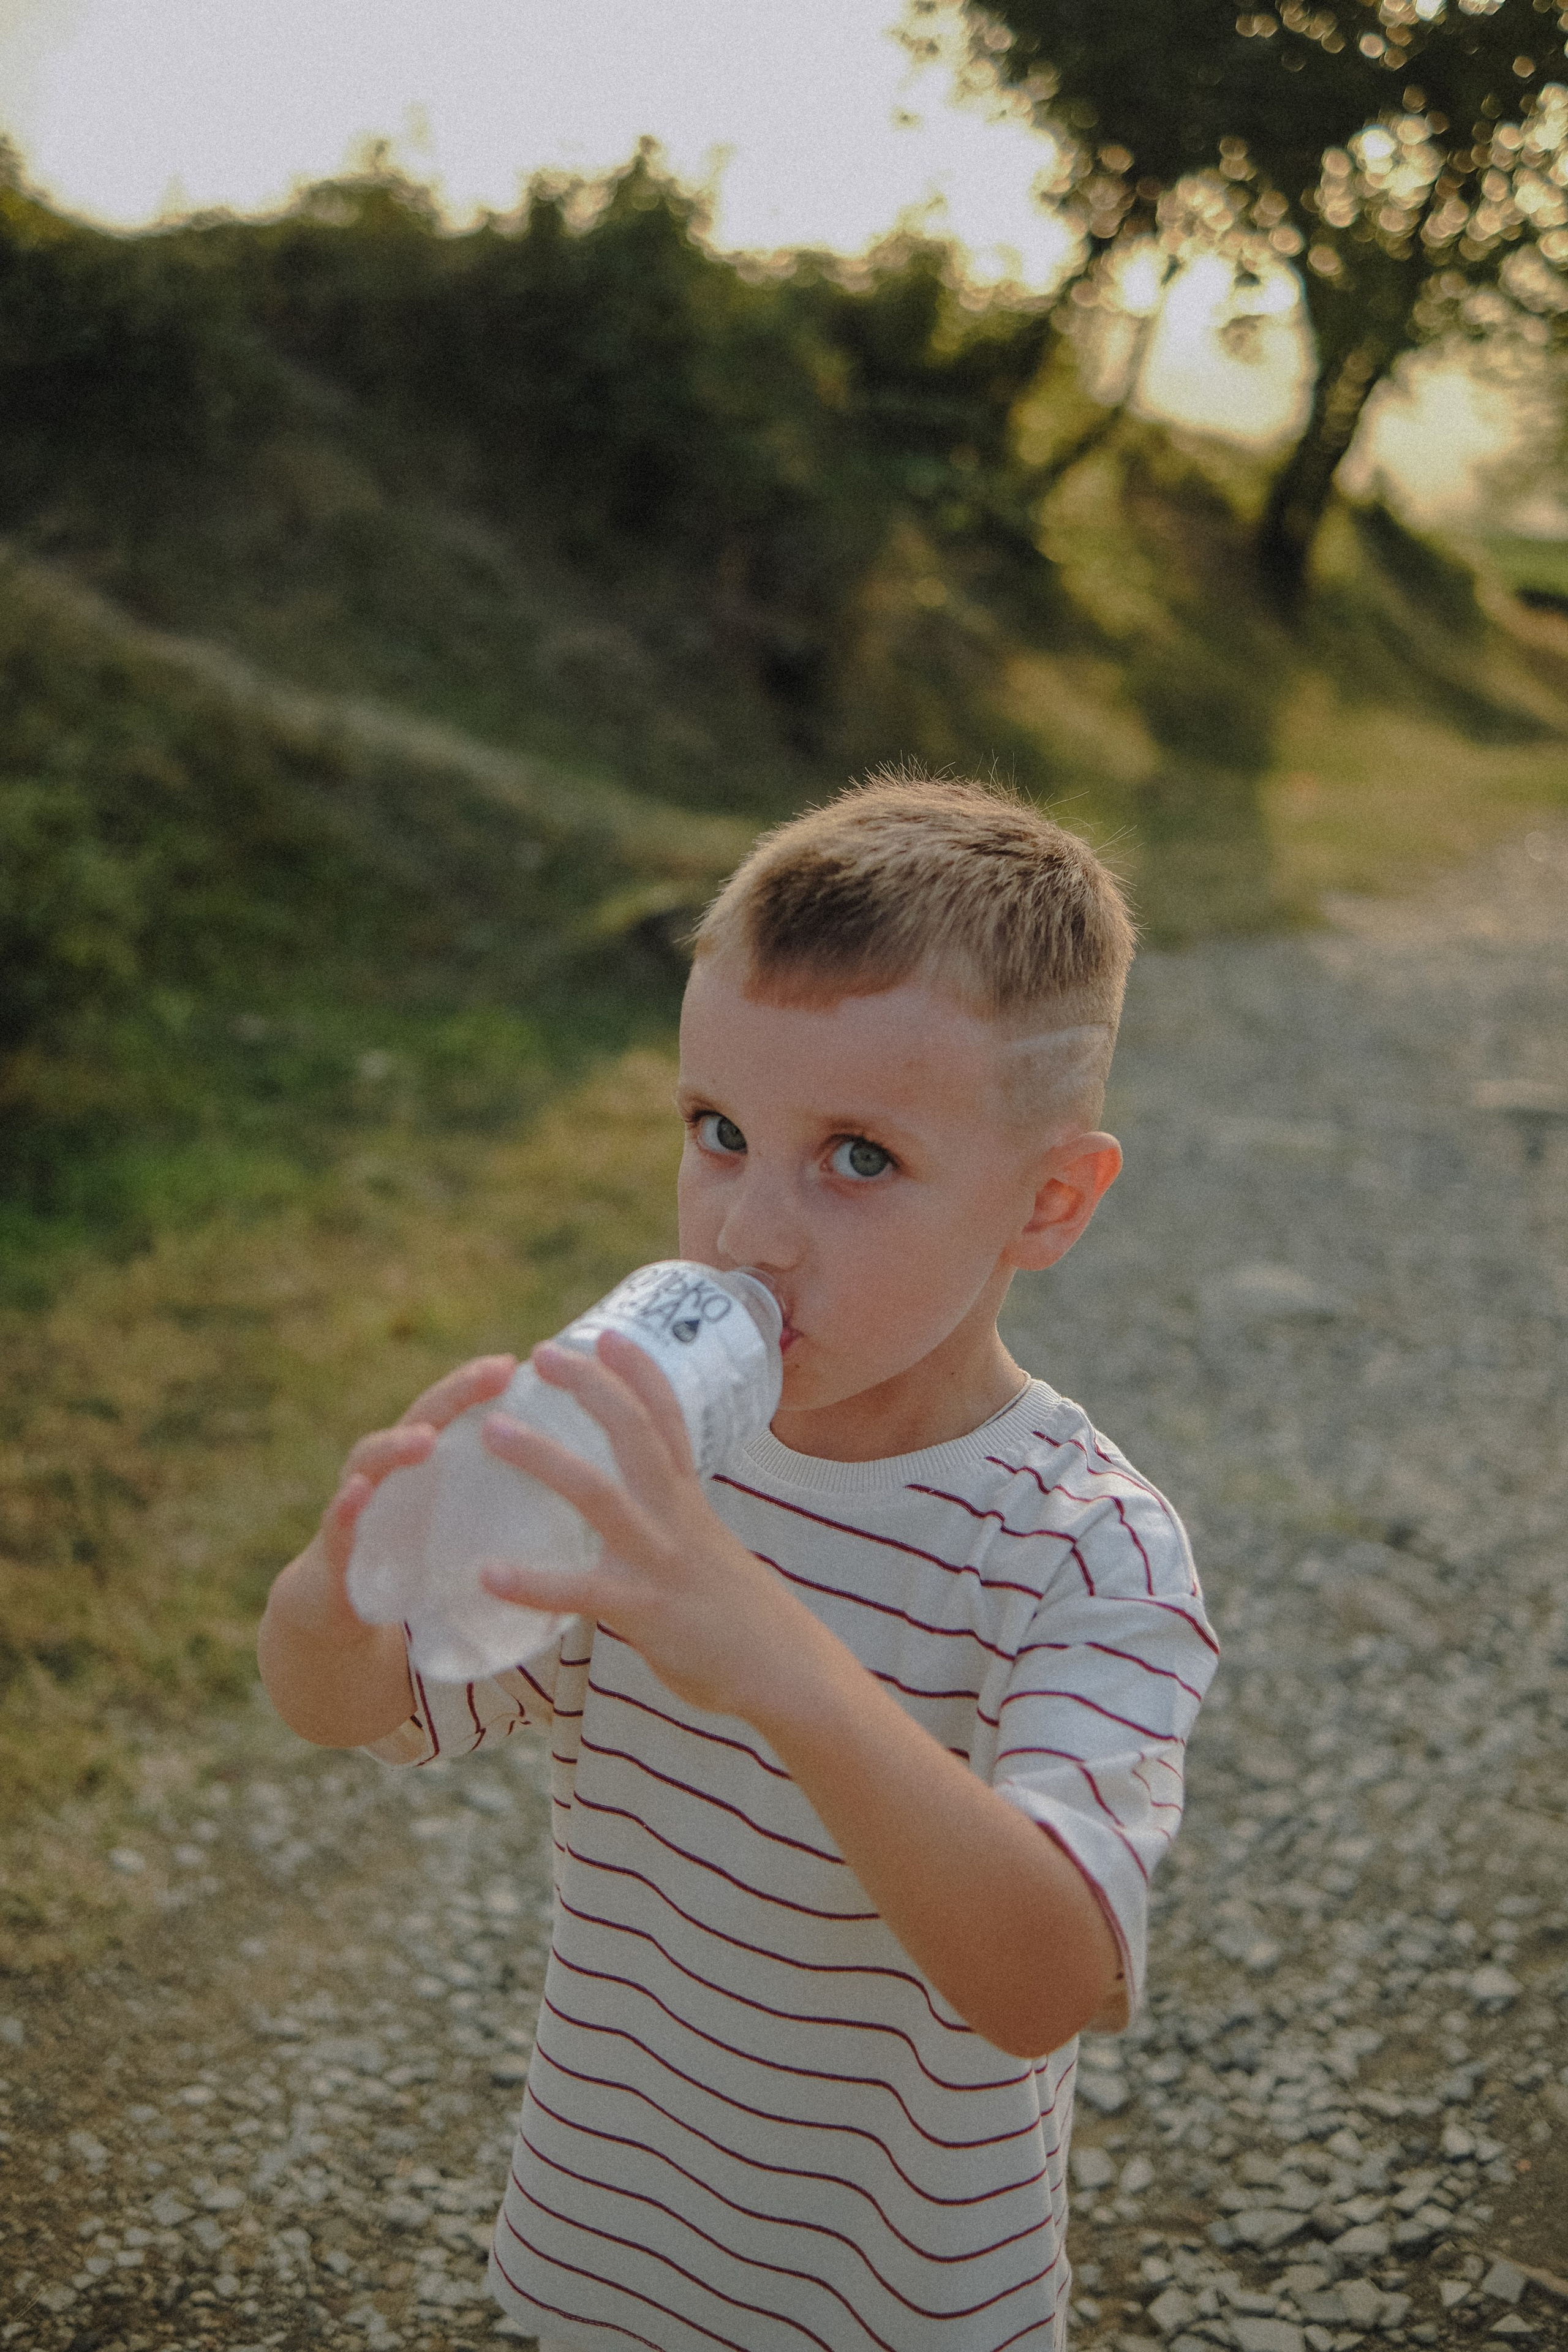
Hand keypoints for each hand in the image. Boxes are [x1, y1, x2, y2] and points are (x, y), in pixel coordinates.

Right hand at [310, 1354, 518, 1630]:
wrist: (338, 1601)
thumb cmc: (408, 1551)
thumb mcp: (452, 1518)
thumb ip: (492, 1494)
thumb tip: (558, 1482)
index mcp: (420, 1458)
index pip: (451, 1409)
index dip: (478, 1384)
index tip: (514, 1364)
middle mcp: (387, 1467)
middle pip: (421, 1418)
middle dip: (456, 1393)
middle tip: (493, 1374)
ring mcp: (357, 1500)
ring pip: (373, 1461)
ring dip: (398, 1447)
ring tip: (426, 1438)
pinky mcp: (336, 1544)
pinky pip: (339, 1522)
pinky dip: (347, 1506)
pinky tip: (359, 1492)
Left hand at [479, 1337, 1119, 2056]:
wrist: (790, 1675)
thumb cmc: (743, 1618)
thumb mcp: (712, 1553)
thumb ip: (675, 1529)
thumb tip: (645, 1515)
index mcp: (692, 1503)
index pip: (668, 1420)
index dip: (640, 1373)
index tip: (607, 1332)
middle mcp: (679, 1519)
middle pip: (633, 1434)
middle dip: (591, 1388)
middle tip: (543, 1352)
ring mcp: (664, 1562)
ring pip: (600, 1496)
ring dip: (546, 1461)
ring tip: (494, 1434)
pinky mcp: (648, 1612)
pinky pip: (582, 1592)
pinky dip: (535, 1582)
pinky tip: (489, 1574)